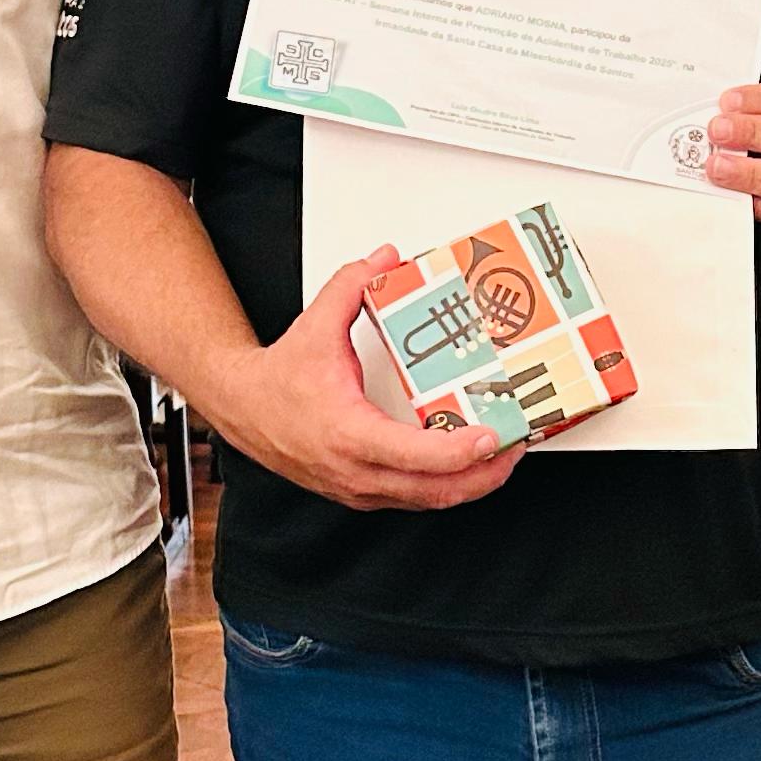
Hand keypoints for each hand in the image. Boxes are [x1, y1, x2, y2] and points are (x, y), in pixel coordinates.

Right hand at [213, 252, 521, 513]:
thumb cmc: (278, 380)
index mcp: (349, 434)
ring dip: (472, 484)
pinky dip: (447, 486)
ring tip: (504, 457)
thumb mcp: (316, 324)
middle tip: (517, 446)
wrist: (243, 409)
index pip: (415, 456)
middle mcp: (356, 472)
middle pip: (435, 491)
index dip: (459, 451)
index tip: (492, 436)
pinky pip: (415, 498)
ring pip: (429, 501)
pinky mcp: (363, 493)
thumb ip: (352, 285)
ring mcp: (360, 489)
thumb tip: (387, 259)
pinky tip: (468, 466)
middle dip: (485, 474)